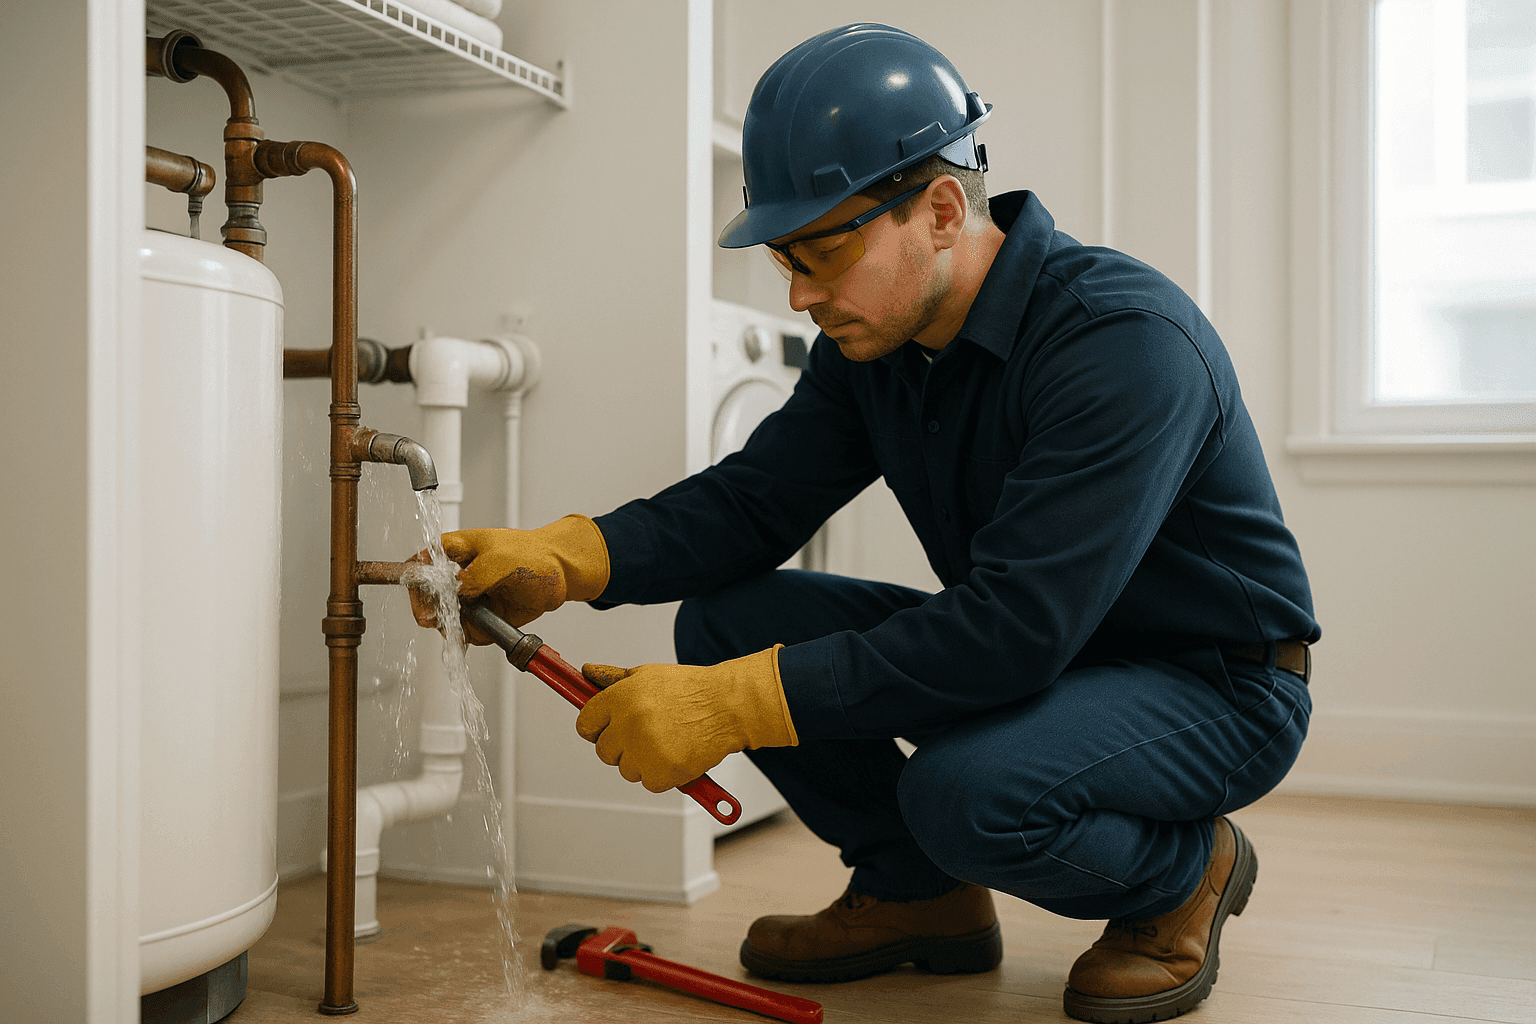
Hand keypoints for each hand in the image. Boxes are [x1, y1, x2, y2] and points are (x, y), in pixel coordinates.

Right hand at [409, 514, 608, 643]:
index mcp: (454, 550)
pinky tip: (486, 630)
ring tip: (472, 623)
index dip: (414, 583)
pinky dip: (472, 636)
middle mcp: (457, 575)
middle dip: (431, 612)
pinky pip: (467, 632)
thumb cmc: (532, 553)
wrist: (561, 572)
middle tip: (439, 620)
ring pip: (446, 619)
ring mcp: (469, 597)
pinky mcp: (483, 615)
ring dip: (454, 626)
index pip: (419, 564)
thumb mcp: (500, 559)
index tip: (422, 602)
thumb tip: (456, 591)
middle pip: (426, 597)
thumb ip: (474, 576)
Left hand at [575, 647, 796, 792]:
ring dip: (642, 762)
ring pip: (626, 769)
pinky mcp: (662, 772)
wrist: (729, 706)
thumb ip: (613, 680)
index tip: (606, 730)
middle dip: (621, 747)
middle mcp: (629, 723)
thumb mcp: (648, 675)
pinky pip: (648, 783)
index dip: (596, 728)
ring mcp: (644, 750)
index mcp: (621, 698)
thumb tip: (587, 673)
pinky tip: (677, 755)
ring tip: (667, 742)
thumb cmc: (693, 690)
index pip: (585, 723)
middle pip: (603, 751)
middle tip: (646, 736)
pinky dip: (662, 776)